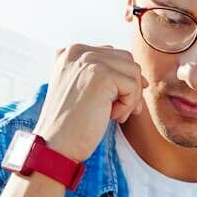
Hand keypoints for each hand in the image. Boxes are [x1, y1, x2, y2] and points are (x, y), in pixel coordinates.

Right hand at [34, 44, 146, 160]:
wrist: (56, 144)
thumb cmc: (71, 124)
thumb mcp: (82, 91)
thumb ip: (100, 75)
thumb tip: (139, 75)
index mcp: (71, 53)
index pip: (112, 55)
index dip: (123, 79)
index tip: (120, 103)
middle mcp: (78, 51)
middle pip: (126, 59)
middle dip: (131, 87)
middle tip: (123, 112)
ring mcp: (89, 61)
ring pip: (133, 71)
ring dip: (131, 97)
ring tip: (116, 115)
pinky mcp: (100, 74)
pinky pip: (132, 85)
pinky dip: (128, 105)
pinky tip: (112, 117)